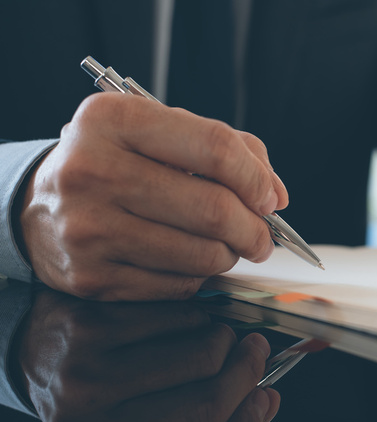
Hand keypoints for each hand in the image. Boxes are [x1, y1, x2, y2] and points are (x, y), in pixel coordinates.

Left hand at [14, 288, 279, 421]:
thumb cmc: (102, 400)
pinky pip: (178, 315)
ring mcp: (83, 378)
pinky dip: (197, 314)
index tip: (264, 396)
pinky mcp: (87, 328)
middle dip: (245, 372)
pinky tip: (187, 320)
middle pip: (208, 404)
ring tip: (214, 338)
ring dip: (223, 340)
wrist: (38, 355)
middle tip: (254, 352)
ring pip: (201, 352)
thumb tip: (267, 402)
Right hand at [18, 93, 287, 299]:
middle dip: (255, 229)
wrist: (40, 206)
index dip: (256, 178)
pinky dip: (199, 276)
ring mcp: (88, 229)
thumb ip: (226, 149)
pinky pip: (178, 285)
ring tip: (227, 246)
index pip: (214, 147)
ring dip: (230, 255)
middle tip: (262, 236)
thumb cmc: (115, 163)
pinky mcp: (91, 278)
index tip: (269, 199)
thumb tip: (275, 196)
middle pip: (213, 208)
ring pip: (202, 254)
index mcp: (114, 120)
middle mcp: (93, 171)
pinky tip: (189, 261)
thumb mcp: (159, 134)